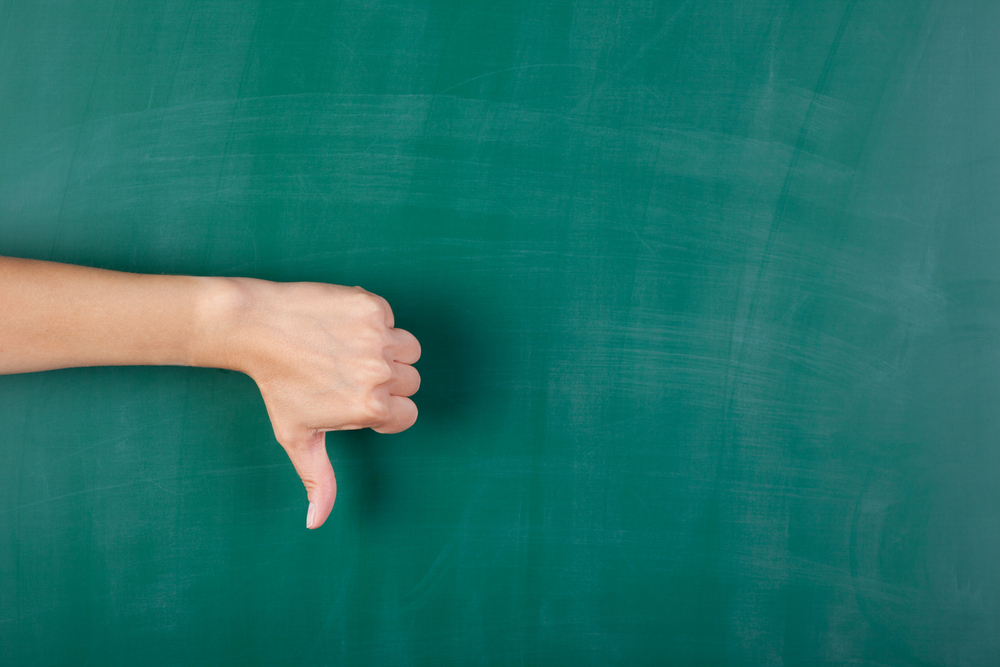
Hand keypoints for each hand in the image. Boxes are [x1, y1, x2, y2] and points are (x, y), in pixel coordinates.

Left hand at [211, 279, 420, 528]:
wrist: (256, 327)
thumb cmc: (277, 385)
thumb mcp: (297, 436)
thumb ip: (318, 479)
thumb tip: (316, 522)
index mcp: (370, 407)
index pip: (406, 414)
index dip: (382, 411)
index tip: (354, 400)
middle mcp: (379, 372)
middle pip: (411, 382)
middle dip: (386, 380)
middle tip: (347, 374)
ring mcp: (378, 337)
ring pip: (410, 349)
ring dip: (389, 351)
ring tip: (351, 351)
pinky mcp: (372, 305)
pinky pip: (391, 318)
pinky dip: (373, 321)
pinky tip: (341, 327)